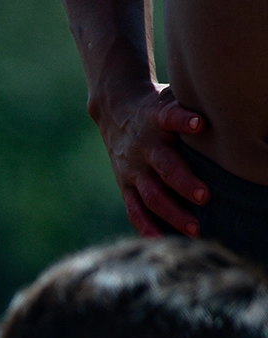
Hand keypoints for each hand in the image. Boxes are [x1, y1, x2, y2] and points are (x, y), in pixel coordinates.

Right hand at [93, 82, 208, 236]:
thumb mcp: (170, 98)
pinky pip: (134, 208)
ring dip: (172, 212)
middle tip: (205, 197)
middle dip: (183, 183)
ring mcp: (132, 169)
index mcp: (155, 120)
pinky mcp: (125, 184)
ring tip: (195, 229)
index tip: (200, 124)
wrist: (113, 110)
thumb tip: (223, 111)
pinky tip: (161, 240)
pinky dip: (146, 225)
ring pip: (151, 194)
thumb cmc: (155, 106)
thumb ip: (190, 107)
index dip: (183, 120)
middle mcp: (143, 147)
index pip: (169, 117)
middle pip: (163, 167)